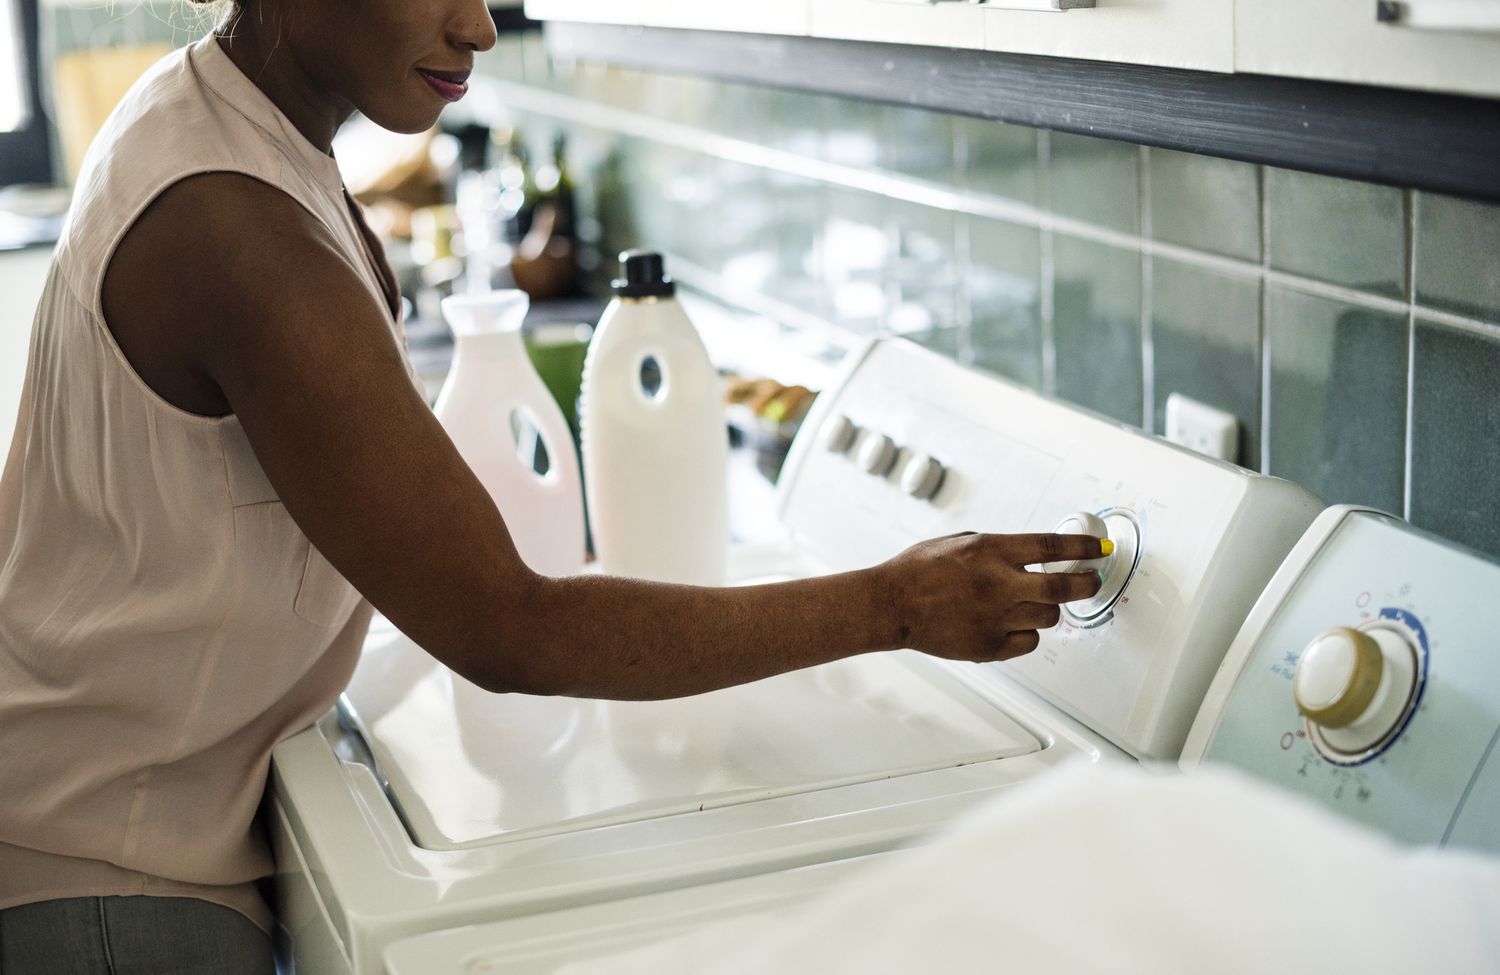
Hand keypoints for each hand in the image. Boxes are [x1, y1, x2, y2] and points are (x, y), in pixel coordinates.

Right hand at [880, 532, 1104, 662]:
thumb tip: (1036, 553)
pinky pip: (1029, 642)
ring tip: (1029, 604)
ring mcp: (994, 618)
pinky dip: (1026, 634)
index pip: (1052, 547)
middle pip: (1063, 587)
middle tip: (1091, 581)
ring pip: (1049, 616)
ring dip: (1047, 608)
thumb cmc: (919, 570)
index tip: (1099, 550)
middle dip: (1086, 584)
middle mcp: (997, 583)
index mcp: (991, 551)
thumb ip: (999, 548)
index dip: (1083, 549)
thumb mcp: (961, 541)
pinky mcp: (989, 646)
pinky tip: (1011, 625)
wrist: (891, 604)